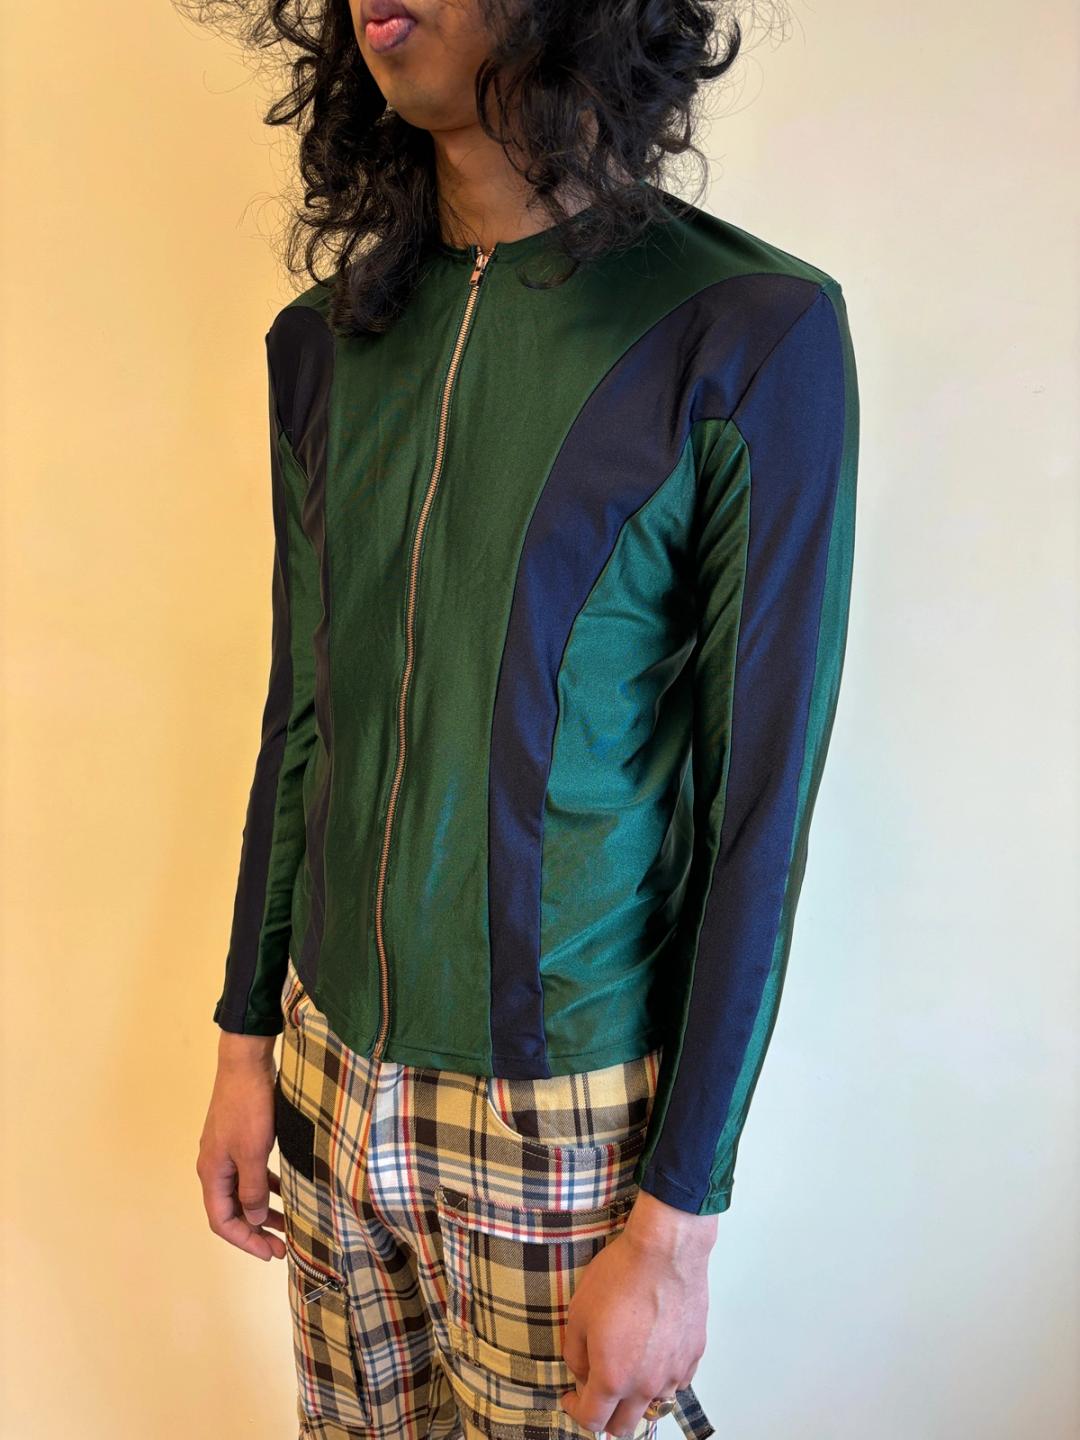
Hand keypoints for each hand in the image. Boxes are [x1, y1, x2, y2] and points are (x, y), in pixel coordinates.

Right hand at [196, 1033, 285, 1260]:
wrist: (245, 1063)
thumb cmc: (247, 1106)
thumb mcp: (252, 1153)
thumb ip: (252, 1190)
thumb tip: (254, 1220)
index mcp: (212, 1173)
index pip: (222, 1221)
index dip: (245, 1241)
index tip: (270, 1252)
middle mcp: (215, 1165)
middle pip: (231, 1210)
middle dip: (256, 1230)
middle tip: (283, 1245)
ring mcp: (226, 1151)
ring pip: (242, 1192)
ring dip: (263, 1209)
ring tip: (288, 1222)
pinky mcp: (239, 1138)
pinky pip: (250, 1173)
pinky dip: (265, 1186)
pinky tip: (284, 1189)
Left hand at [558, 1191, 716, 1436]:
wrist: (665, 1251)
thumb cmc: (621, 1276)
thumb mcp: (578, 1314)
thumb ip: (575, 1355)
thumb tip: (582, 1373)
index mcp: (613, 1378)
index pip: (592, 1420)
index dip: (575, 1410)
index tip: (571, 1396)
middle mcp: (647, 1384)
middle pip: (625, 1426)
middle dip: (606, 1415)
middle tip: (596, 1392)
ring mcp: (674, 1372)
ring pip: (654, 1404)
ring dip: (637, 1397)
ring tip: (628, 1368)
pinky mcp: (694, 1355)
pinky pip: (676, 1381)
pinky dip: (662, 1377)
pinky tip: (653, 1353)